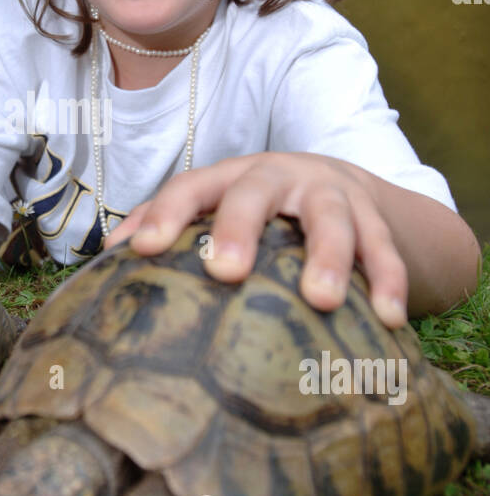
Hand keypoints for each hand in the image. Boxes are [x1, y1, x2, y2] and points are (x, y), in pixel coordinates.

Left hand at [105, 152, 408, 328]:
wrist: (339, 184)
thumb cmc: (256, 210)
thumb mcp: (214, 207)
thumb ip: (165, 226)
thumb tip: (106, 258)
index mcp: (229, 178)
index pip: (190, 187)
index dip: (164, 214)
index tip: (142, 250)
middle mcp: (278, 177)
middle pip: (256, 192)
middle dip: (240, 228)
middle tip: (225, 272)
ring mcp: (329, 194)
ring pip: (329, 218)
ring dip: (328, 257)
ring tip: (322, 300)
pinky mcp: (375, 217)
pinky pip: (385, 248)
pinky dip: (389, 280)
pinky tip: (390, 318)